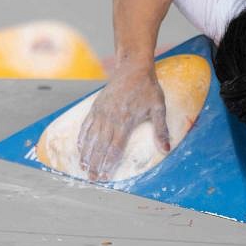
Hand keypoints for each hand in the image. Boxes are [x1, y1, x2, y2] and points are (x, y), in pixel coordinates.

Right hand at [78, 62, 169, 180]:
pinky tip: (80, 147)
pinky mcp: (96, 106)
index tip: (105, 175)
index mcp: (125, 121)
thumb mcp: (159, 108)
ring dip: (86, 153)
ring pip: (91, 137)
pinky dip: (82, 137)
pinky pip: (86, 125)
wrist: (133, 68)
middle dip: (95, 163)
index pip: (115, 147)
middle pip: (100, 146)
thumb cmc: (148, 88)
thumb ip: (161, 130)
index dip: (109, 163)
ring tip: (83, 167)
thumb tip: (166, 149)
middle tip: (91, 178)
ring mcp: (101, 112)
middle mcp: (110, 118)